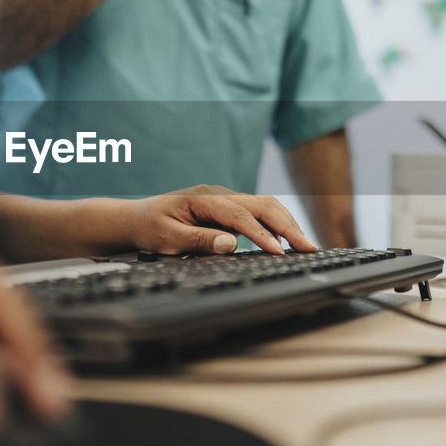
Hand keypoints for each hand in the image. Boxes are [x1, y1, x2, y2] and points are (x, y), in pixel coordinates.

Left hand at [126, 185, 317, 254]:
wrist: (137, 219)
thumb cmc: (149, 228)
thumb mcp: (167, 238)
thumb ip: (199, 240)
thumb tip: (231, 244)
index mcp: (203, 198)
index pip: (239, 214)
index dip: (261, 234)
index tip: (278, 251)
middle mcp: (218, 194)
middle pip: (262, 204)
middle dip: (287, 226)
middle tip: (309, 248)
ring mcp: (226, 200)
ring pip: (265, 206)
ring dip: (287, 224)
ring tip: (306, 245)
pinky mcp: (229, 210)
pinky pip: (259, 214)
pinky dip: (277, 226)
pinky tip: (288, 242)